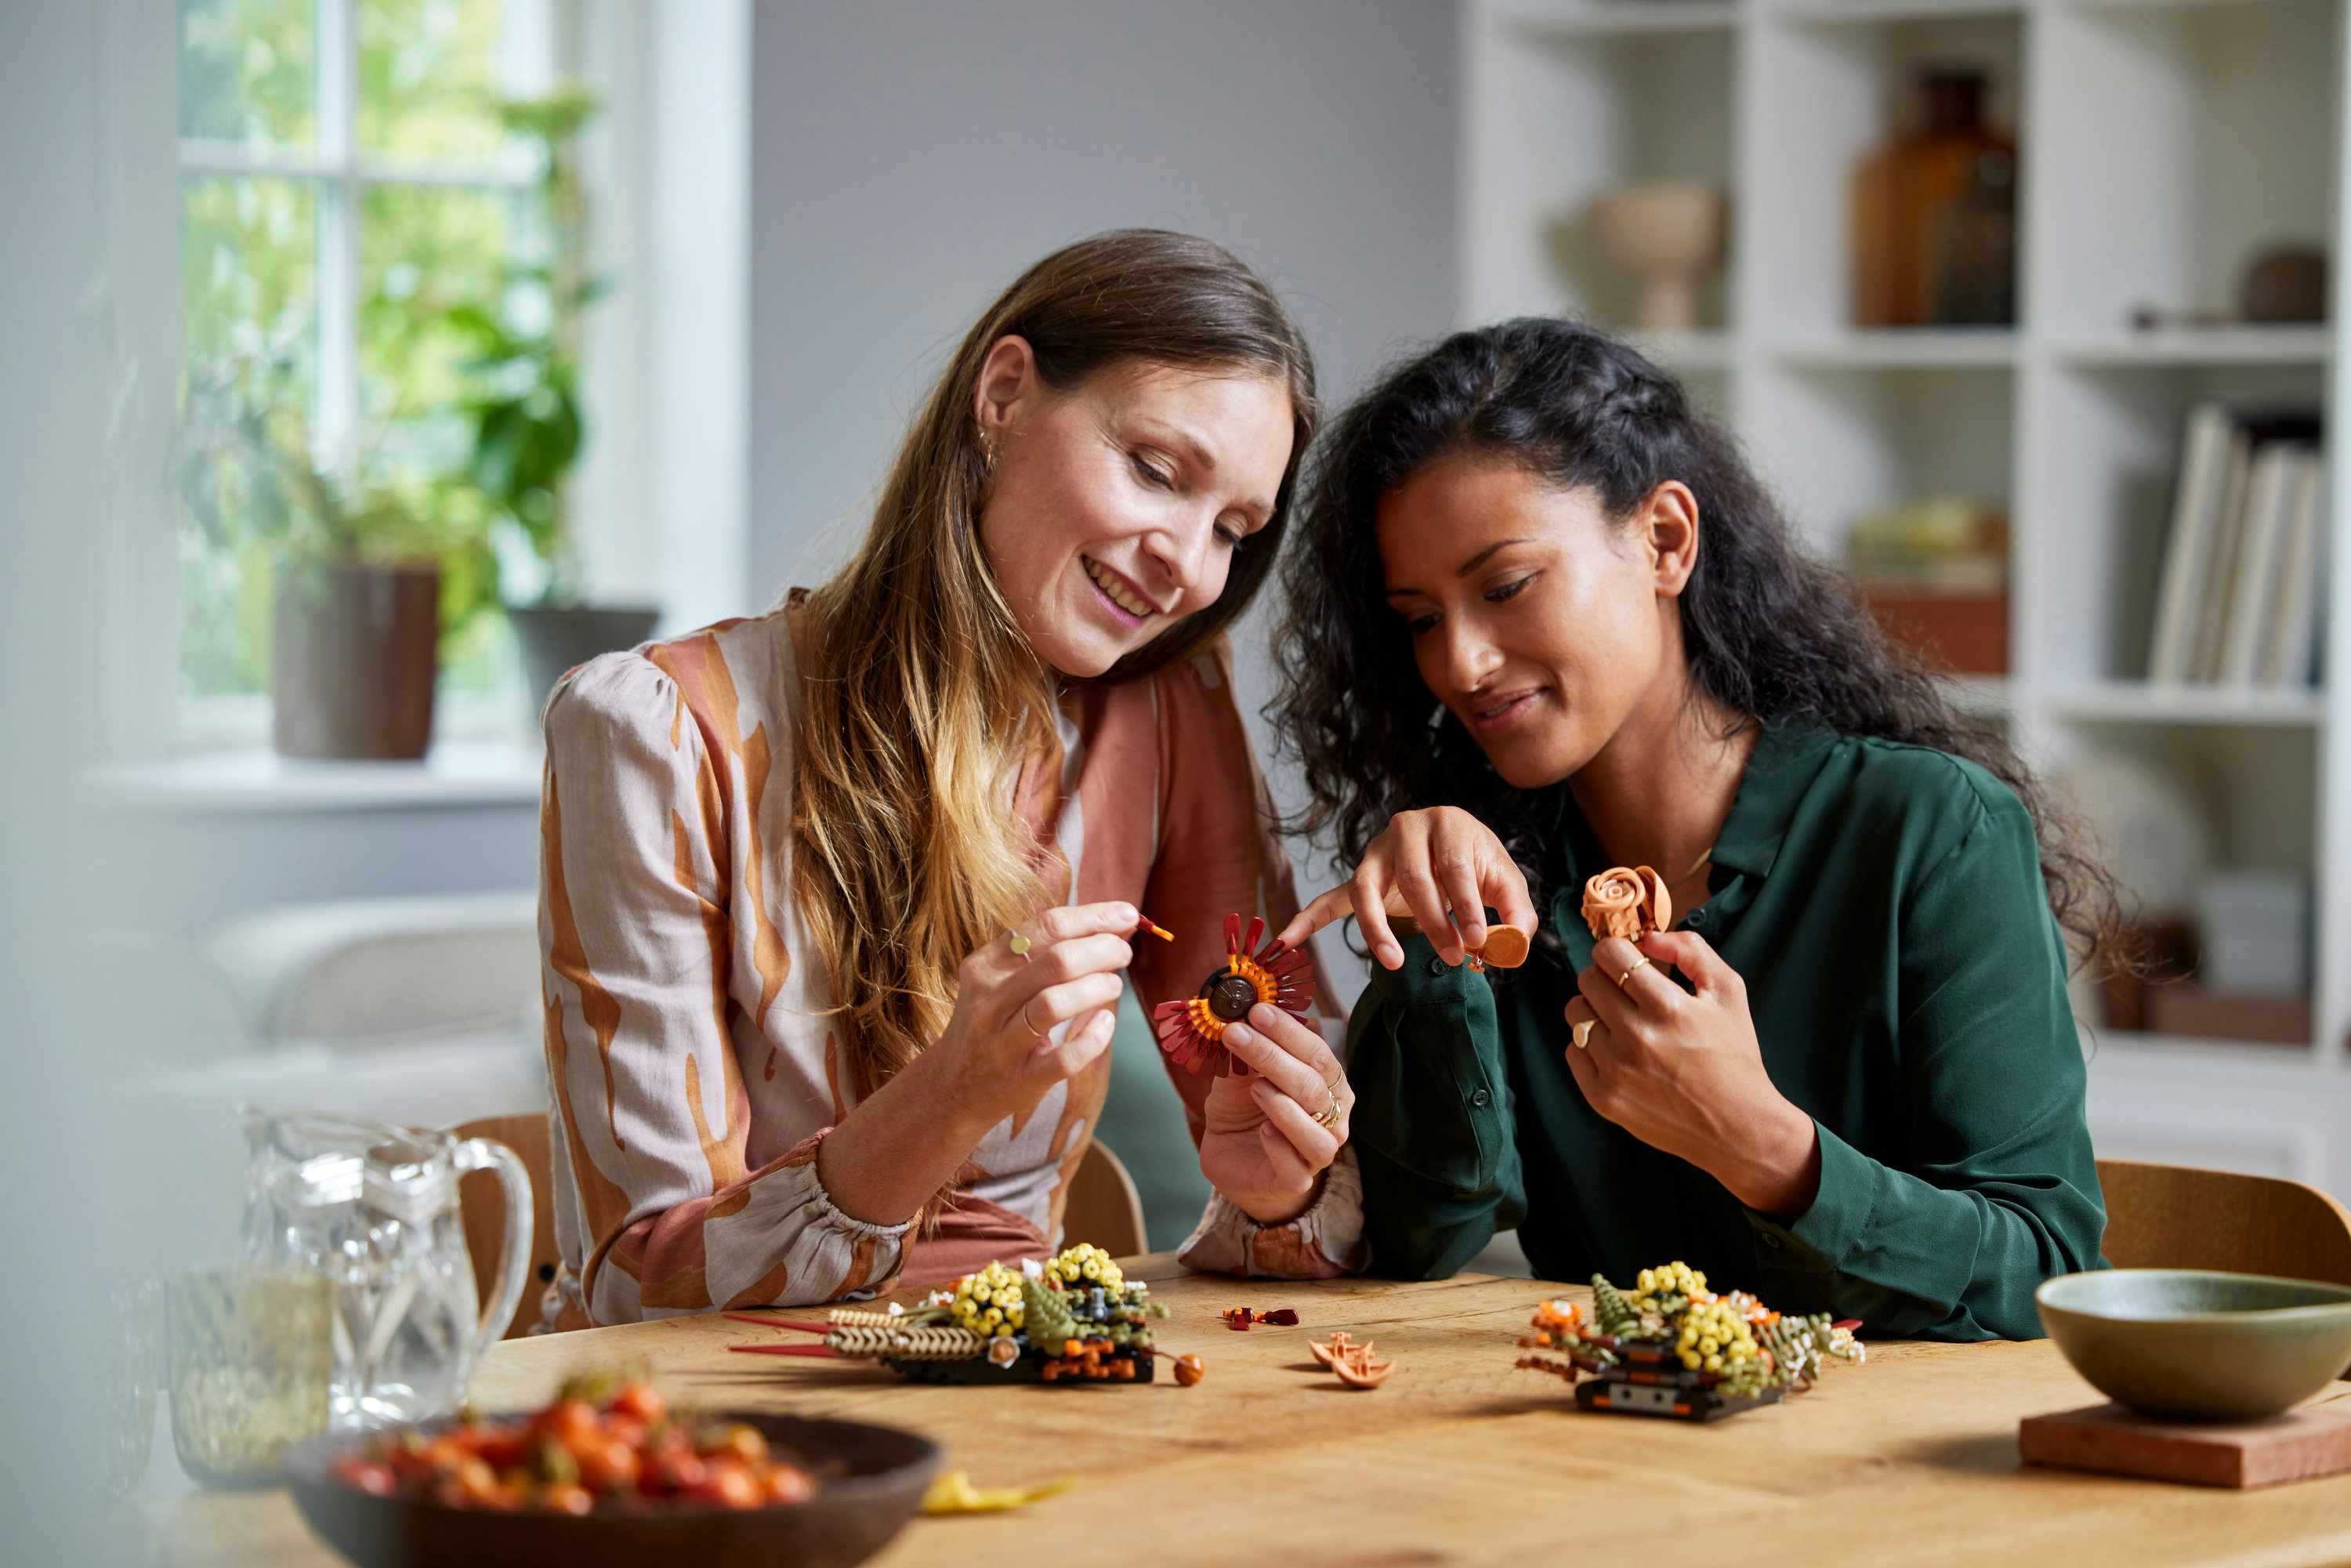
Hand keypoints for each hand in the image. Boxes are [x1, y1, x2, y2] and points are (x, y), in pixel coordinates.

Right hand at [929, 901, 1137, 1128]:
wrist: (952, 1087)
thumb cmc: (993, 1022)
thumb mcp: (1001, 980)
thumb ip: (1047, 952)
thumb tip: (1115, 924)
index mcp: (986, 965)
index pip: (1046, 926)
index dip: (1093, 917)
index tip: (1127, 913)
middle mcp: (989, 1000)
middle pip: (1057, 961)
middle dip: (1102, 950)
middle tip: (1122, 953)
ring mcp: (1003, 1043)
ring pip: (1055, 1004)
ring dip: (1097, 988)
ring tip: (1113, 986)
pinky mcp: (1022, 1080)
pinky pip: (1064, 1058)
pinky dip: (1094, 1038)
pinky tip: (1105, 1024)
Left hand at [1197, 1001, 1352, 1224]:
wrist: (1232, 1159)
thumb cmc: (1245, 1111)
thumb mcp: (1241, 1076)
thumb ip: (1246, 1055)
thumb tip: (1239, 1016)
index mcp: (1328, 1083)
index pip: (1317, 1053)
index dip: (1288, 1031)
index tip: (1256, 1011)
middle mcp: (1333, 1117)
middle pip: (1313, 1086)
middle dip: (1273, 1057)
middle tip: (1237, 1033)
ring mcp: (1318, 1152)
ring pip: (1316, 1131)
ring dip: (1283, 1105)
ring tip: (1255, 1087)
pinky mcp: (1296, 1181)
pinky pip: (1295, 1165)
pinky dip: (1279, 1145)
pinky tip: (1262, 1130)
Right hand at [1277, 807, 1536, 969]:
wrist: (1455, 847)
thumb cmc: (1479, 866)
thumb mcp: (1506, 883)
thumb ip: (1518, 914)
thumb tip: (1510, 947)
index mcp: (1448, 823)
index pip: (1454, 864)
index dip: (1466, 904)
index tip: (1478, 941)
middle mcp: (1407, 829)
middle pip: (1413, 877)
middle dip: (1434, 922)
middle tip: (1455, 956)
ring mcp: (1377, 851)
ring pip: (1366, 888)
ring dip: (1379, 929)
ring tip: (1394, 960)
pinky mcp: (1360, 876)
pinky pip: (1331, 898)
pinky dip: (1310, 919)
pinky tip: (1289, 939)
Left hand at [1563, 930, 1820, 1217]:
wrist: (1738, 1128)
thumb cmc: (1735, 1056)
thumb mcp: (1728, 992)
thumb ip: (1691, 950)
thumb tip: (1647, 938)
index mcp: (1668, 1007)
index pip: (1609, 954)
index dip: (1617, 950)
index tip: (1627, 960)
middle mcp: (1636, 1038)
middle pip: (1588, 980)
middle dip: (1607, 977)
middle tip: (1628, 991)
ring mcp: (1616, 1071)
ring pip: (1575, 1014)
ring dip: (1595, 1009)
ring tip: (1623, 1021)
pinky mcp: (1603, 1099)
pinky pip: (1573, 1051)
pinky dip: (1590, 1045)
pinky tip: (1618, 1050)